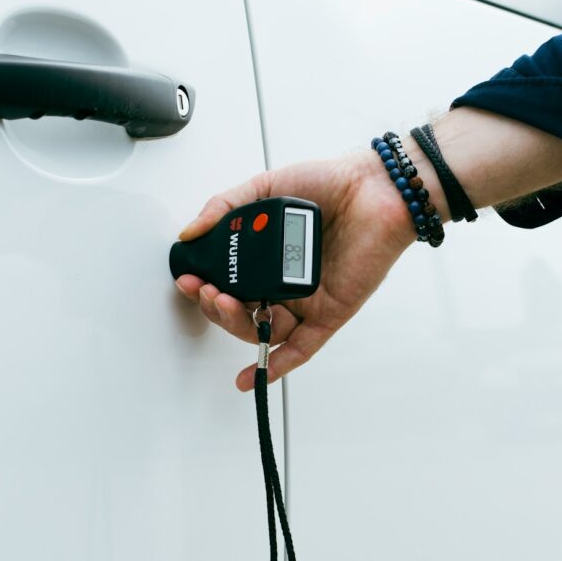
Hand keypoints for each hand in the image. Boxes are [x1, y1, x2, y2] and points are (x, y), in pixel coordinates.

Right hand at [174, 149, 418, 390]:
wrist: (375, 187)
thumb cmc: (330, 183)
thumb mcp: (265, 188)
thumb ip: (225, 207)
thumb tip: (190, 232)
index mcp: (268, 257)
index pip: (229, 283)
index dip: (204, 286)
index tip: (187, 277)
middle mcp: (284, 281)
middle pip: (241, 312)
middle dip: (214, 306)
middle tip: (203, 290)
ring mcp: (306, 301)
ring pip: (262, 330)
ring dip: (235, 325)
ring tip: (220, 302)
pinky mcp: (329, 313)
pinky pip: (301, 347)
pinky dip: (275, 365)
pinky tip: (251, 377)